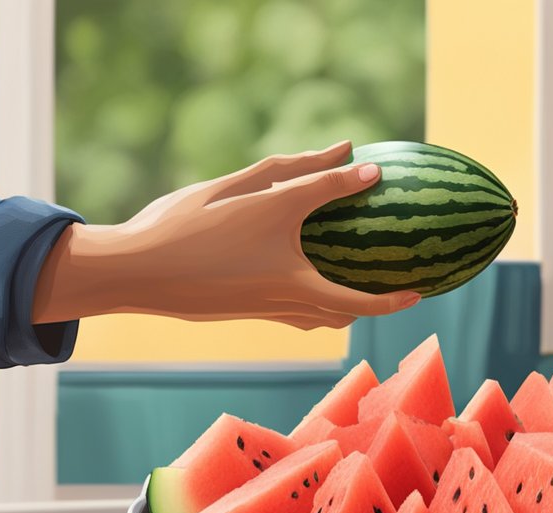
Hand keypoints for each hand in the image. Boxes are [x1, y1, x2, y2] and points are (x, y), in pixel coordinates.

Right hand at [32, 140, 420, 328]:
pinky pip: (291, 313)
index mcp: (291, 278)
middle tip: (401, 287)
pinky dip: (312, 302)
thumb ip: (306, 173)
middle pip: (341, 317)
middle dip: (374, 307)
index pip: (357, 297)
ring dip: (343, 307)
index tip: (420, 290)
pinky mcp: (241, 312)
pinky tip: (305, 280)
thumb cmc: (188, 225)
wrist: (133, 270)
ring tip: (359, 283)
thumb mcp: (249, 189)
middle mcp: (281, 303)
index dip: (392, 298)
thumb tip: (353, 154)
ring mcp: (259, 312)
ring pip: (316, 318)